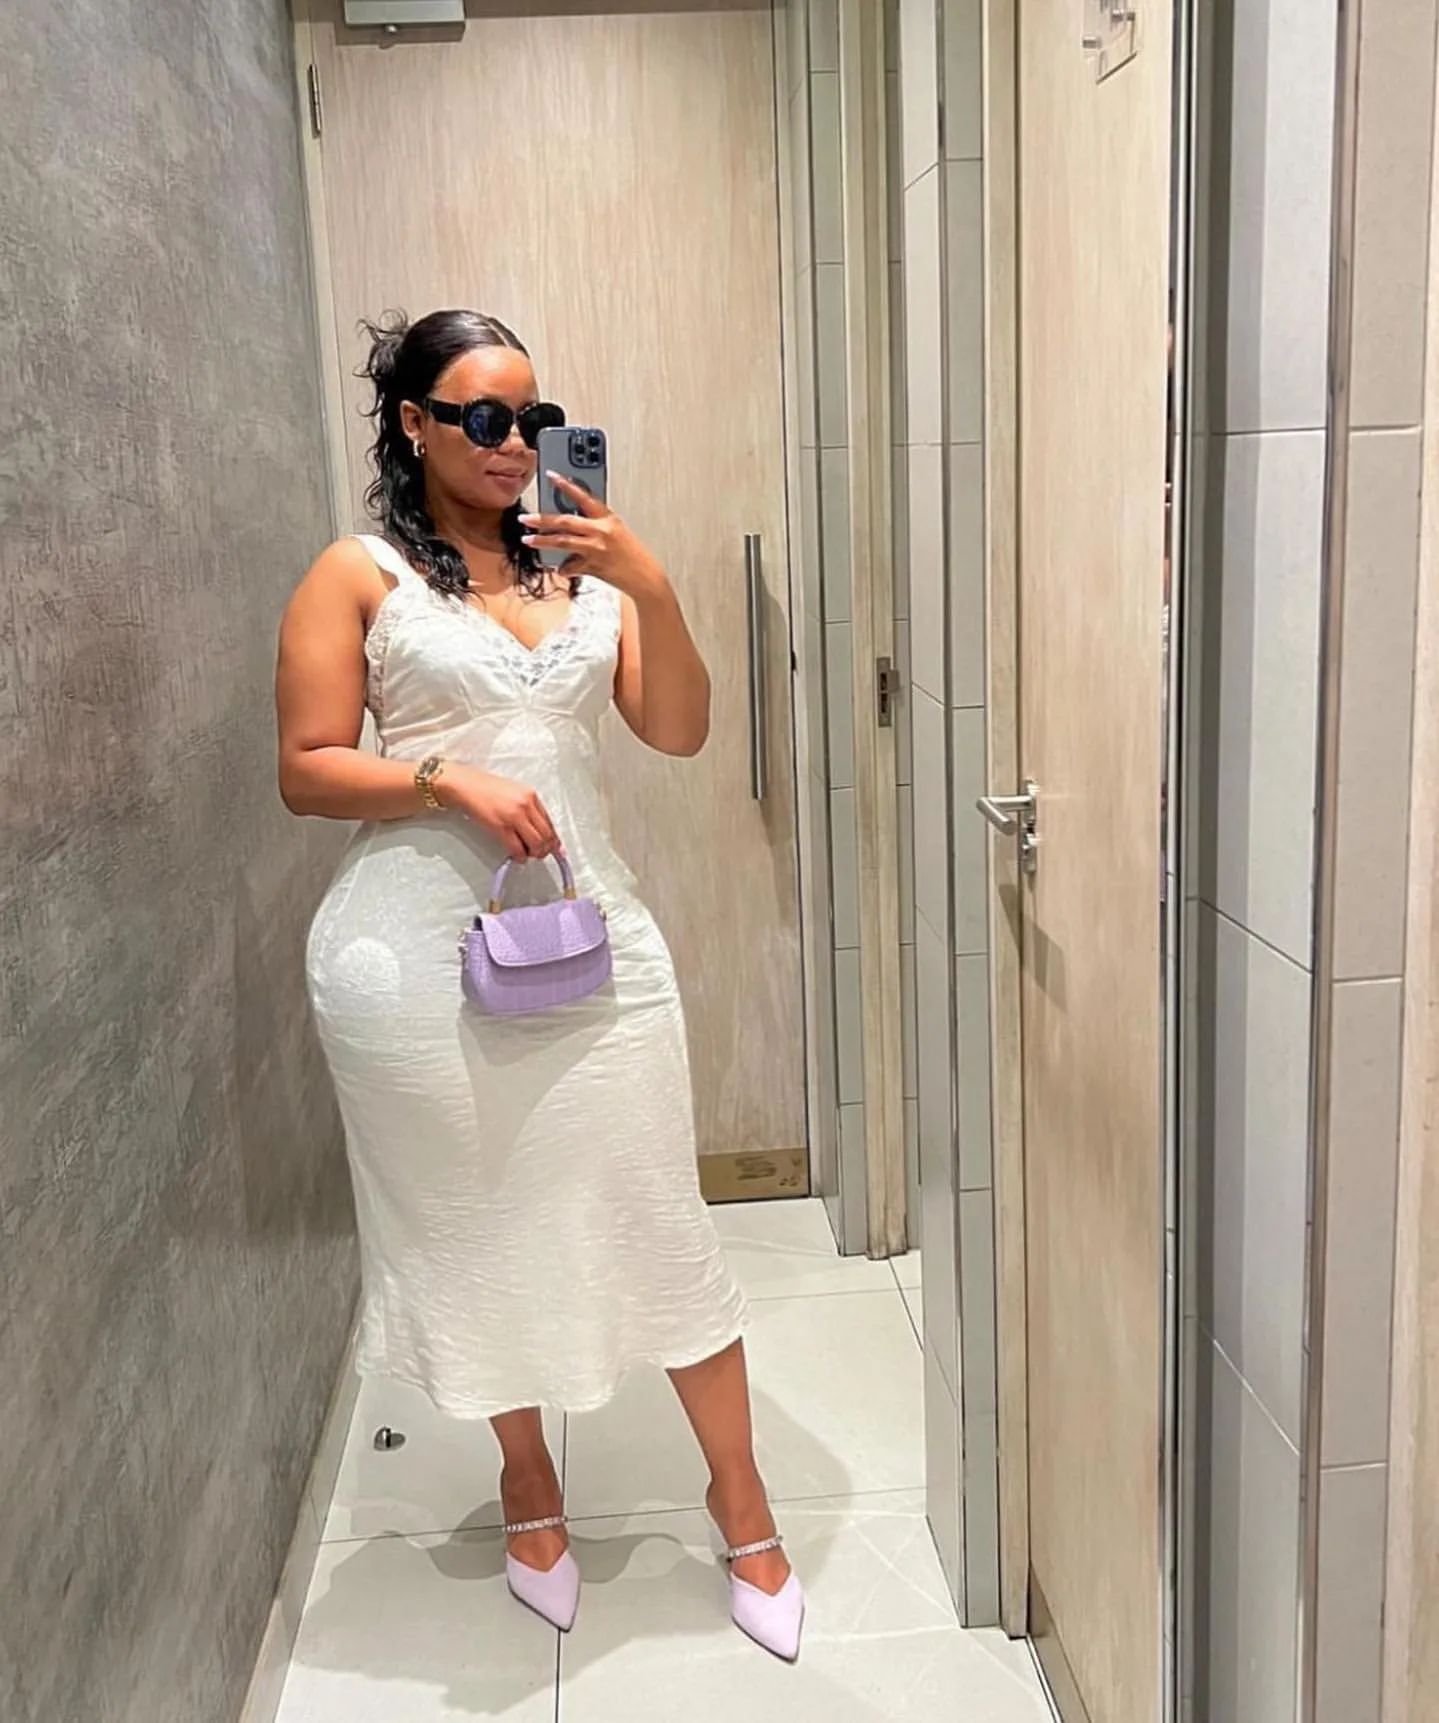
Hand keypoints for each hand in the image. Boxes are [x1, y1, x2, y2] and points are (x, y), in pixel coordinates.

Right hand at [433, 763, 561, 861]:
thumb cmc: (487, 788)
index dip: (555, 839)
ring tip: (528, 854)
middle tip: (541, 854)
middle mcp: (526, 805)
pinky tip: (518, 856)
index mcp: (531, 796)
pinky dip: (520, 857)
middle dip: (546, 849)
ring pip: (536, 844)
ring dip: (534, 854)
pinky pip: (517, 849)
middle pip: (546, 835)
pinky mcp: (501, 827)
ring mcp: (514, 817)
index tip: (557, 848)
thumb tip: (538, 829)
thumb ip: (529, 808)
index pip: (550, 823)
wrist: (467, 785)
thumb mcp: (515, 792)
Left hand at [519, 475, 665, 598]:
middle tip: (526, 518)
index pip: (583, 496)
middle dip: (542, 519)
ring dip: (542, 541)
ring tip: (528, 540)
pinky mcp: (592, 567)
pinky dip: (563, 568)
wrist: (646, 577)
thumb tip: (571, 525)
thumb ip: (595, 525)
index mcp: (608, 518)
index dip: (565, 485)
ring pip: (562, 541)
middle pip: (565, 521)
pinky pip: (570, 566)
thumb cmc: (633, 554)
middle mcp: (601, 531)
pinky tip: (561, 568)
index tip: (551, 476)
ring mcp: (596, 549)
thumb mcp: (617, 532)